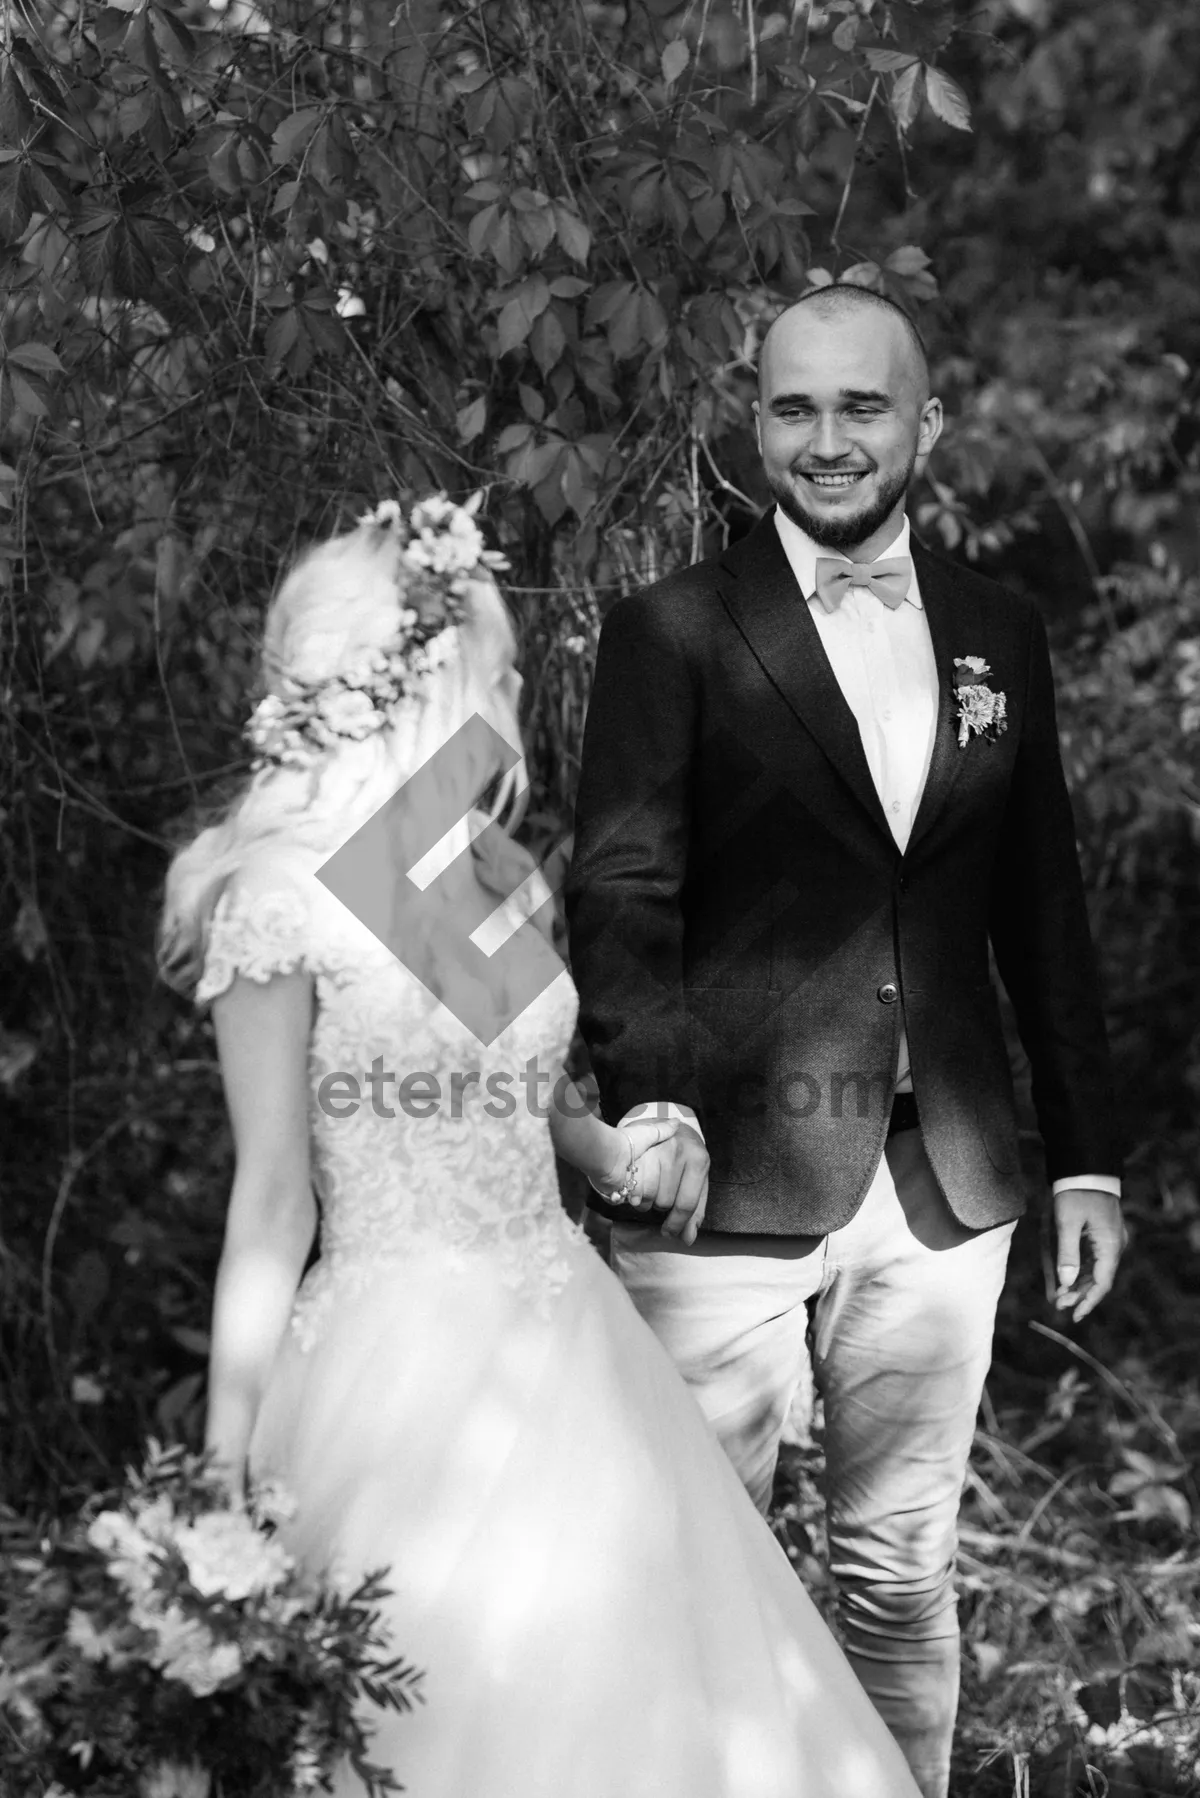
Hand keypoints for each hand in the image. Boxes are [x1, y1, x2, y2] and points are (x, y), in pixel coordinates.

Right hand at [620, 1105, 709, 1245]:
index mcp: (699, 1160)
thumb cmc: (685, 1157)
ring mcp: (656, 1150)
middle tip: (663, 1193)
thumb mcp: (697, 1178)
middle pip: (665, 1203)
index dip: (678, 1224)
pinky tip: (638, 1184)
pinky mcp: (635, 1150)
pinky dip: (633, 1193)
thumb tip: (688, 1239)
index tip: (671, 1234)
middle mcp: (678, 1152)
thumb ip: (695, 1209)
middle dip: (662, 1206)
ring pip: (647, 1196)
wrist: (665, 1123)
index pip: (687, 1203)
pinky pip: (632, 1187)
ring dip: (647, 1201)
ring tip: (651, 1187)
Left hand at [1052, 1187, 1126, 1319]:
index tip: (1074, 1316)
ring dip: (1078, 1284)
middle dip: (1078, 1294)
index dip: (1088, 1301)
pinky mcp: (1102, 1235)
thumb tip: (1065, 1283)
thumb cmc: (1075, 1193)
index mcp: (1109, 1244)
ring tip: (1059, 1296)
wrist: (1084, 1170)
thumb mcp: (1066, 1223)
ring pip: (1095, 1270)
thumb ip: (1066, 1253)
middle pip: (1098, 1279)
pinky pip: (1092, 1259)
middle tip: (1058, 1305)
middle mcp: (1114, 1245)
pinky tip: (1066, 1279)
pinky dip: (1079, 1270)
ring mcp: (1109, 1240)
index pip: (1101, 1282)